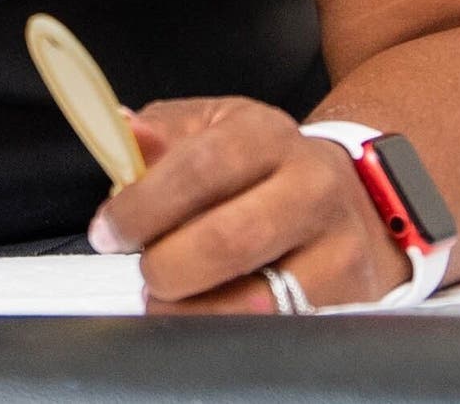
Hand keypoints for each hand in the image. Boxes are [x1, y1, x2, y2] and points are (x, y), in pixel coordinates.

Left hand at [87, 97, 405, 314]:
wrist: (351, 196)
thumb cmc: (263, 166)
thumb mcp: (213, 129)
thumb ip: (162, 134)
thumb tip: (125, 133)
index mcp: (267, 136)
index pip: (200, 168)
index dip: (144, 206)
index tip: (109, 231)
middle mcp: (311, 187)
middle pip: (228, 241)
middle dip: (168, 265)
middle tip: (146, 271)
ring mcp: (338, 246)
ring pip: (257, 300)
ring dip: (196, 309)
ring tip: (172, 298)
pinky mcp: (348, 297)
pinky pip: (280, 330)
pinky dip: (233, 330)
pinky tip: (212, 313)